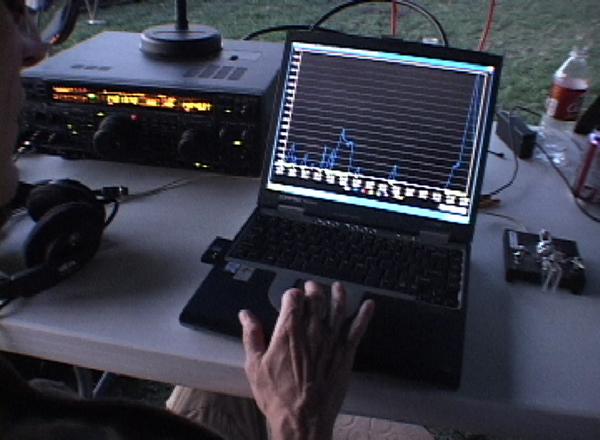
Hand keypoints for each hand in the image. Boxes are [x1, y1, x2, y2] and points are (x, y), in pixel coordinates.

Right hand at [239, 281, 374, 439]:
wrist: (303, 420)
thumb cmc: (278, 396)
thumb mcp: (255, 366)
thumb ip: (252, 336)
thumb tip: (246, 315)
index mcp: (288, 331)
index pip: (293, 298)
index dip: (292, 293)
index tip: (291, 295)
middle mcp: (312, 330)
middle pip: (316, 298)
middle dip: (313, 288)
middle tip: (311, 287)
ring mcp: (331, 341)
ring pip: (338, 308)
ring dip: (339, 294)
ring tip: (338, 287)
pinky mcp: (345, 353)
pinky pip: (357, 329)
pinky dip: (364, 315)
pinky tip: (369, 305)